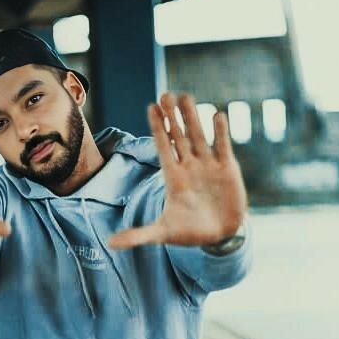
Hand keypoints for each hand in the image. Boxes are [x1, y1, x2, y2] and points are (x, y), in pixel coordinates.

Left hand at [109, 93, 246, 248]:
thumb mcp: (162, 234)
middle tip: (165, 94)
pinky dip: (221, 132)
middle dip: (172, 117)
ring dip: (193, 118)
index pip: (163, 147)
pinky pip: (223, 146)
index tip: (151, 107)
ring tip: (186, 97)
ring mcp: (208, 166)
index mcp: (173, 178)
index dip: (158, 128)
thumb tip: (110, 244)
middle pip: (179, 136)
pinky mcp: (227, 169)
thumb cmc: (188, 233)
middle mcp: (189, 167)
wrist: (218, 236)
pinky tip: (217, 115)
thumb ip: (138, 235)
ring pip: (199, 136)